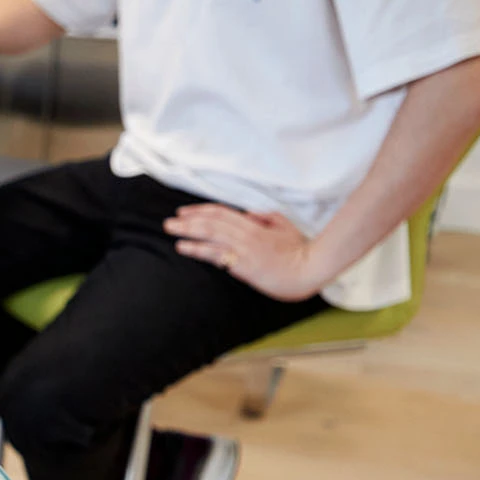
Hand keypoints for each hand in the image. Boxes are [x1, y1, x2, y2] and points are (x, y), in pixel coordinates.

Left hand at [165, 204, 323, 301]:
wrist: (310, 269)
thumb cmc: (300, 251)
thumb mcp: (285, 227)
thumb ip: (267, 218)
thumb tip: (249, 214)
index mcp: (255, 224)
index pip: (222, 213)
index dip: (202, 210)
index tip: (185, 212)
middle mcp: (246, 233)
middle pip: (212, 221)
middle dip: (188, 220)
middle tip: (169, 221)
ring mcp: (244, 247)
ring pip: (211, 233)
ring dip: (188, 231)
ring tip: (170, 230)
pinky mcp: (243, 263)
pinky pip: (216, 253)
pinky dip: (197, 248)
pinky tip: (183, 247)